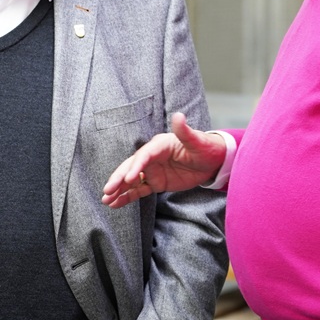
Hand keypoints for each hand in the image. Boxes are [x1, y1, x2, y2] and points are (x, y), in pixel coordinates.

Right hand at [101, 112, 226, 208]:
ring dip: (119, 189)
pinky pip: (139, 190)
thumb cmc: (205, 147)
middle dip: (119, 178)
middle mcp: (152, 157)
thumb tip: (178, 115)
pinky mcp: (156, 182)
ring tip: (105, 200)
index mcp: (160, 145)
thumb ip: (185, 131)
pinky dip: (127, 196)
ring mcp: (153, 171)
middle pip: (132, 167)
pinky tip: (116, 203)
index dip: (136, 166)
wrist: (213, 160)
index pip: (144, 156)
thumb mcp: (197, 140)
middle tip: (107, 190)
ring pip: (132, 180)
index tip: (129, 179)